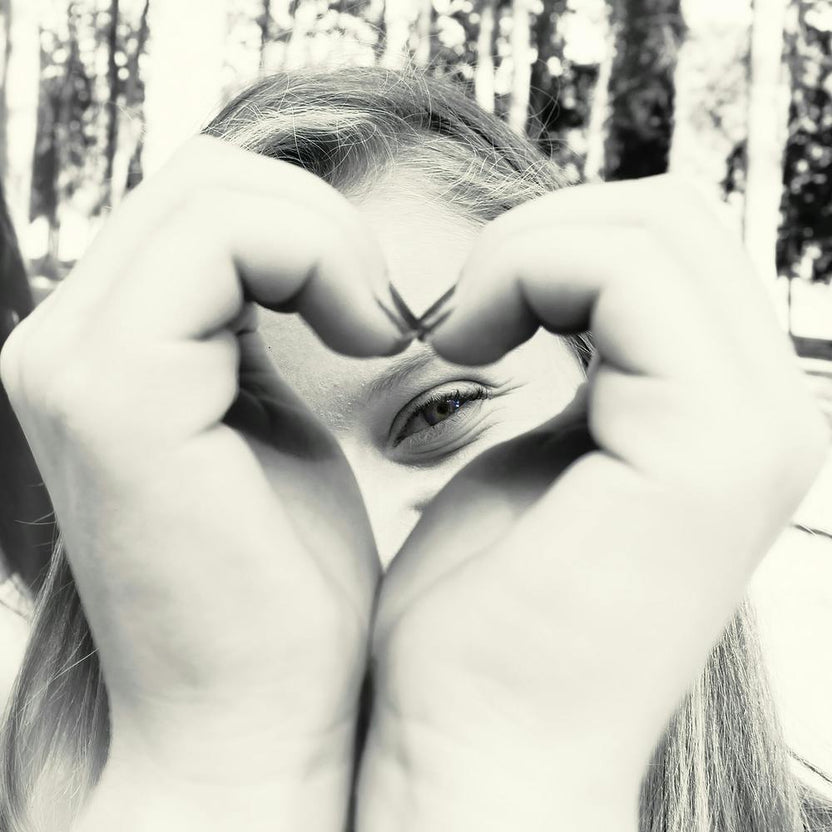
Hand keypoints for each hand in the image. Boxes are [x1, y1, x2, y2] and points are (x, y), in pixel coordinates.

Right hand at [0, 137, 407, 829]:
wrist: (260, 720)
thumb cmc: (286, 589)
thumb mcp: (272, 424)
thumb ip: (255, 331)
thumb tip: (290, 255)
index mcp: (108, 350)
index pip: (203, 206)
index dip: (307, 231)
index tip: (376, 314)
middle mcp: (66, 343)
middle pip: (207, 179)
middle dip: (319, 225)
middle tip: (384, 314)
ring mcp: (74, 362)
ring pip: (215, 190)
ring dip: (325, 241)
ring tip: (379, 328)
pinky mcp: (114, 394)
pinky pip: (225, 240)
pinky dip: (319, 263)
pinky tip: (372, 339)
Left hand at [357, 176, 828, 831]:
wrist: (469, 749)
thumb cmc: (476, 622)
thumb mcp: (537, 456)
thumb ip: (578, 371)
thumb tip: (570, 287)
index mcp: (718, 413)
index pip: (661, 241)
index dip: (549, 247)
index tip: (464, 318)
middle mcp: (762, 412)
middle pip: (665, 215)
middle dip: (540, 236)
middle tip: (459, 317)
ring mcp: (751, 428)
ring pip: (651, 224)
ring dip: (526, 253)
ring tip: (458, 333)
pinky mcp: (708, 448)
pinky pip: (623, 273)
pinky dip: (522, 275)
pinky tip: (459, 346)